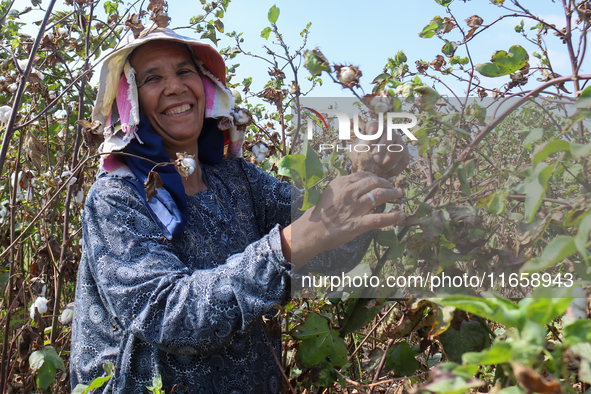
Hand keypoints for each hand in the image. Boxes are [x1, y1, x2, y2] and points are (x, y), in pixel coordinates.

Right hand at [283, 172, 404, 269]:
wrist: (312, 231)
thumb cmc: (320, 213)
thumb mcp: (330, 193)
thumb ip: (345, 187)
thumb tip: (359, 185)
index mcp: (342, 183)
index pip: (364, 175)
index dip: (376, 177)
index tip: (382, 181)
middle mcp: (350, 192)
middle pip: (374, 182)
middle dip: (387, 183)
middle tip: (394, 187)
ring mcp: (355, 208)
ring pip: (379, 195)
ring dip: (393, 193)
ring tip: (399, 194)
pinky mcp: (358, 223)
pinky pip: (379, 219)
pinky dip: (393, 217)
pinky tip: (401, 215)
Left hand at [349, 120, 409, 177]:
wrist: (367, 159)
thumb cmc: (360, 152)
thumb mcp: (354, 151)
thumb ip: (356, 155)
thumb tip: (360, 161)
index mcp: (375, 126)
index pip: (375, 128)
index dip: (371, 139)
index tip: (365, 150)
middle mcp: (389, 132)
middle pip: (389, 137)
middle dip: (382, 150)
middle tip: (374, 160)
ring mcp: (399, 142)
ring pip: (399, 149)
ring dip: (389, 161)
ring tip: (378, 171)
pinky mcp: (404, 154)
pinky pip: (404, 161)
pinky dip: (395, 170)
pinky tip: (384, 176)